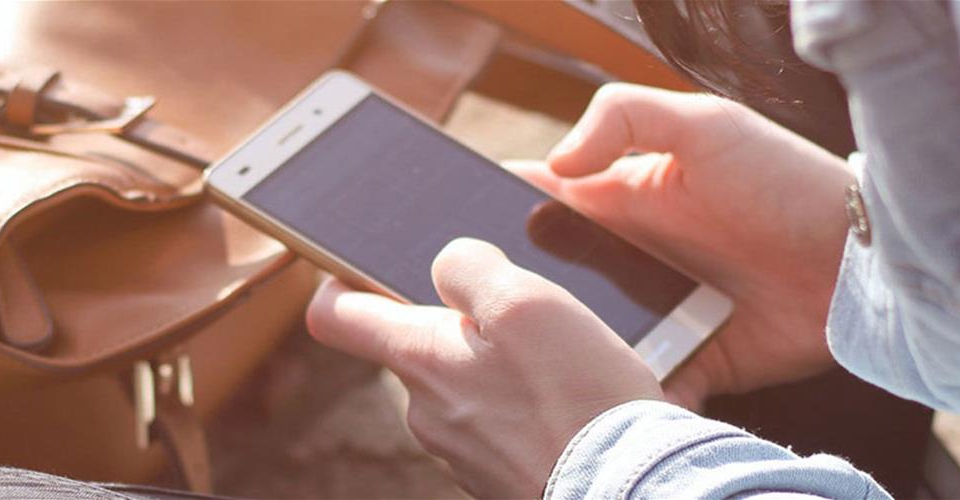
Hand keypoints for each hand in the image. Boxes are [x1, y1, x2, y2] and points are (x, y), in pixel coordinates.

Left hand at [307, 238, 664, 497]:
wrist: (623, 491)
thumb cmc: (576, 397)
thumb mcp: (526, 303)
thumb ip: (470, 269)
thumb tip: (449, 264)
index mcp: (419, 359)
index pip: (335, 318)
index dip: (339, 283)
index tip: (355, 268)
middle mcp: (425, 411)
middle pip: (417, 347)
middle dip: (460, 323)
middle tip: (521, 314)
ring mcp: (460, 450)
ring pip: (465, 385)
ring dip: (502, 365)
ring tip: (561, 362)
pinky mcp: (496, 474)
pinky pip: (500, 423)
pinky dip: (526, 405)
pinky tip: (571, 402)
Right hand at [509, 83, 857, 407]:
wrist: (860, 259)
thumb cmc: (786, 181)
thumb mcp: (704, 123)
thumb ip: (621, 118)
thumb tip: (552, 165)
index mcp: (620, 200)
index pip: (539, 206)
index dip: (495, 218)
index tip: (457, 236)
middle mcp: (629, 260)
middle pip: (550, 285)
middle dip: (519, 301)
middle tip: (494, 315)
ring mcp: (657, 315)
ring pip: (587, 342)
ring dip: (567, 354)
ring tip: (544, 364)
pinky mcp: (690, 363)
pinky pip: (643, 386)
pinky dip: (627, 396)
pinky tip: (610, 398)